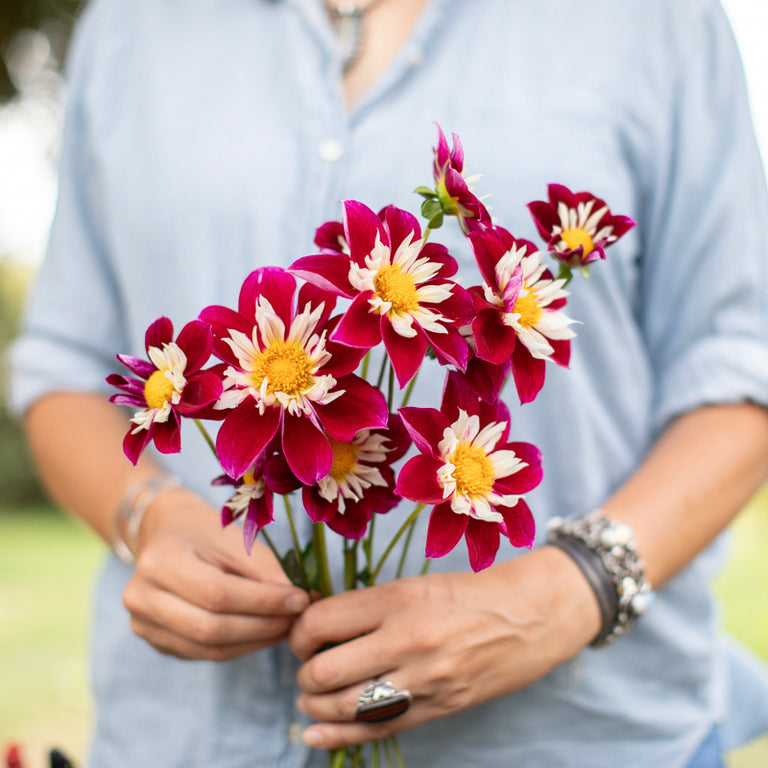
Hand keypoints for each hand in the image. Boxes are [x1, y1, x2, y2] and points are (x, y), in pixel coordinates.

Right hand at [122, 487, 309, 659]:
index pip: (217, 593)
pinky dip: (239, 647)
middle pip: (210, 628)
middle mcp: (142, 597)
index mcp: (160, 561)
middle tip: (296, 618)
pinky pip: (203, 654)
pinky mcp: (155, 641)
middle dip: (262, 626)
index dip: (263, 601)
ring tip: (285, 626)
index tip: (299, 599)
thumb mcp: (235, 539)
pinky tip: (262, 634)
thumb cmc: (204, 532)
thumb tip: (300, 602)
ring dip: (255, 642)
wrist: (165, 533)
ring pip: (208, 648)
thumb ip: (265, 570)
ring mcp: (143, 624)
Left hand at [289, 546, 599, 749]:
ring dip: (315, 704)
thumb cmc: (467, 594)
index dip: (299, 633)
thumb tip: (318, 626)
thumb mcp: (414, 584)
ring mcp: (422, 679)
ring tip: (311, 696)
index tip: (302, 635)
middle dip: (303, 673)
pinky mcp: (436, 708)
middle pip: (325, 669)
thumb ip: (369, 606)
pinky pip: (377, 729)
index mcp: (397, 599)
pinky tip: (314, 734)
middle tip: (307, 666)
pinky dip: (338, 735)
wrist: (528, 617)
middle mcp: (406, 639)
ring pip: (345, 705)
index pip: (321, 622)